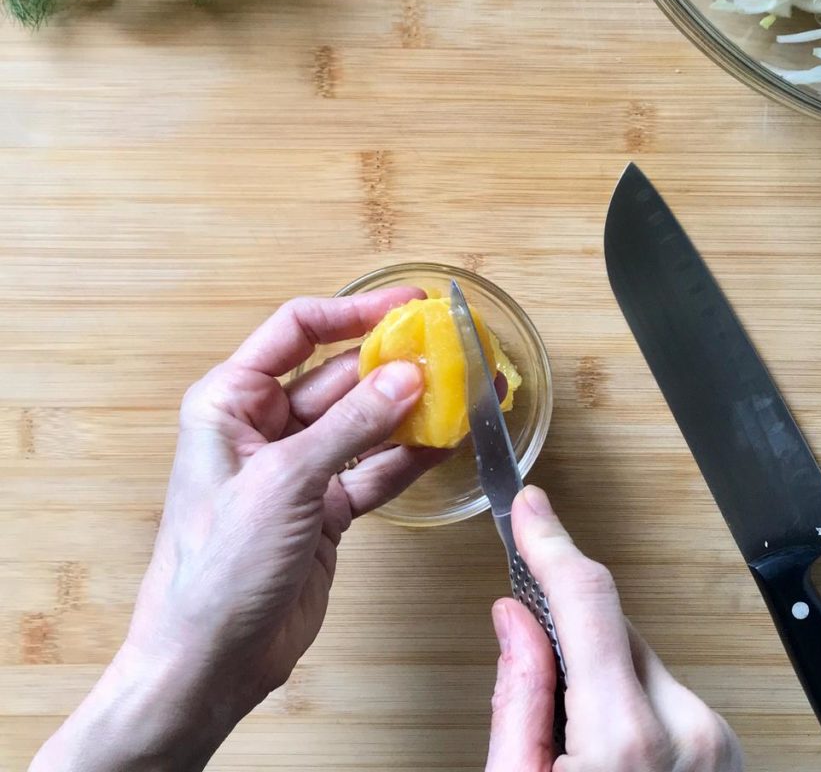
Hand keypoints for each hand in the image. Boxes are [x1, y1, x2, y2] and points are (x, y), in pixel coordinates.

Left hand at [31, 289, 445, 771]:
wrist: (209, 663)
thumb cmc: (217, 566)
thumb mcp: (285, 480)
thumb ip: (352, 424)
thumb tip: (408, 376)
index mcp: (232, 401)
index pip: (297, 331)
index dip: (353, 312)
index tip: (407, 305)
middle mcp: (266, 427)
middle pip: (340, 375)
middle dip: (394, 363)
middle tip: (450, 350)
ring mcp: (300, 468)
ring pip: (365, 422)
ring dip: (411, 408)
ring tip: (463, 390)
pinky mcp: (326, 508)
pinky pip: (376, 469)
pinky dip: (409, 456)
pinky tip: (446, 441)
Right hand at [486, 486, 742, 771]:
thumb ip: (518, 699)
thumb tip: (514, 619)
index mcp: (625, 737)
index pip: (586, 598)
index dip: (552, 543)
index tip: (531, 509)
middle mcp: (684, 727)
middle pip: (612, 630)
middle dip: (569, 640)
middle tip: (540, 698)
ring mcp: (713, 740)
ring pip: (637, 660)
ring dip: (602, 680)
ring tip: (582, 752)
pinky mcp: (726, 749)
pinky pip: (663, 694)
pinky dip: (632, 709)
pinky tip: (616, 760)